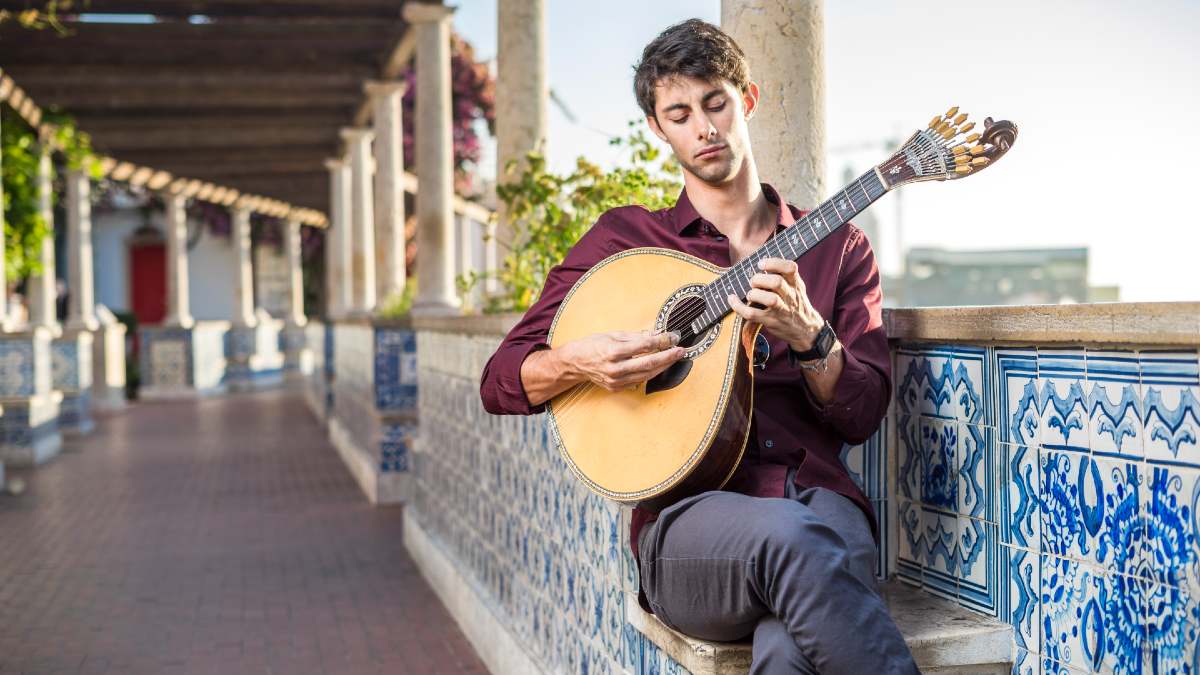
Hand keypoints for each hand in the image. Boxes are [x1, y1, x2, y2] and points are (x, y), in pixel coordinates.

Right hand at [563, 330, 686, 391]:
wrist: (575, 363)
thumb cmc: (593, 345)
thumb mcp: (613, 334)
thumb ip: (636, 336)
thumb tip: (657, 334)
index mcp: (613, 351)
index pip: (644, 346)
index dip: (662, 341)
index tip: (673, 337)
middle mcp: (615, 368)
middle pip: (649, 363)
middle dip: (668, 356)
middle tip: (681, 350)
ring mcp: (616, 380)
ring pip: (647, 374)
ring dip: (663, 366)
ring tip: (674, 358)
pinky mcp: (617, 388)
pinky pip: (639, 380)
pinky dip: (650, 373)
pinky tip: (659, 366)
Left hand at [727, 257, 824, 351]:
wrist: (805, 329)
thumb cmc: (794, 303)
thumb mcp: (795, 287)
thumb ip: (784, 275)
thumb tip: (760, 262)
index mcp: (796, 284)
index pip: (790, 268)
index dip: (774, 263)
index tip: (761, 264)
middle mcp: (791, 296)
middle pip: (777, 282)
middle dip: (760, 279)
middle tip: (753, 282)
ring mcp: (782, 311)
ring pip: (770, 299)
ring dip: (754, 293)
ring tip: (750, 294)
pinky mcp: (771, 322)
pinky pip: (752, 314)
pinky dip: (739, 306)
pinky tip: (732, 300)